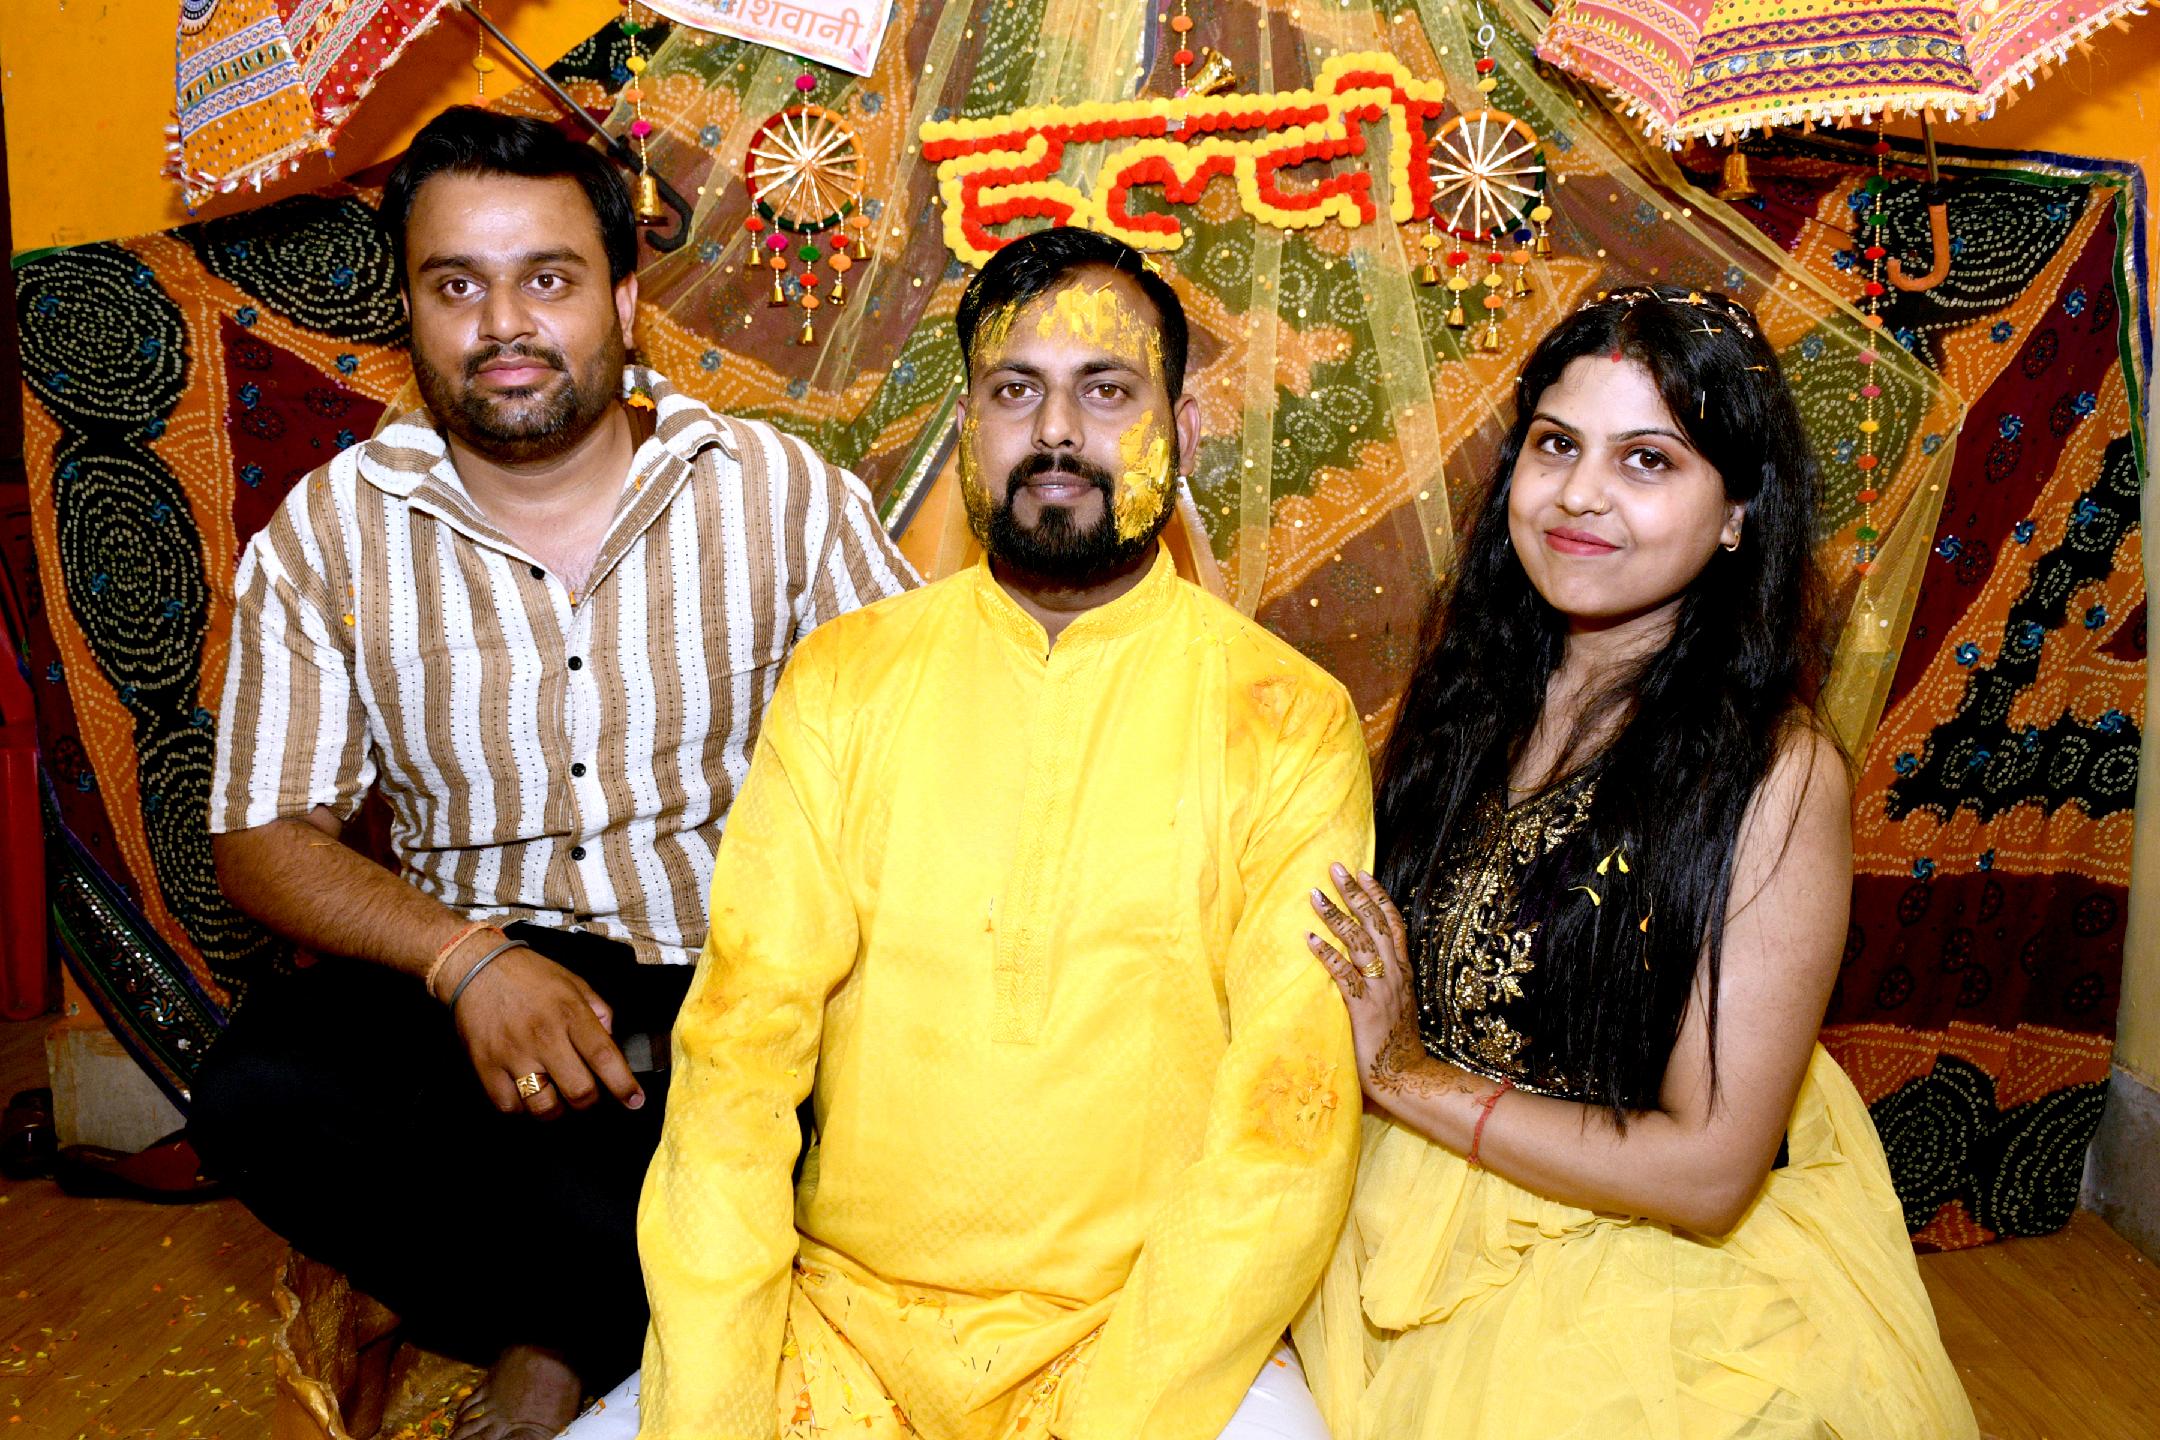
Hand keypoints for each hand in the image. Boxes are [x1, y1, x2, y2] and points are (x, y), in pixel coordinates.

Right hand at [450, 947, 644, 1117]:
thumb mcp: (574, 983)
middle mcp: (543, 1036)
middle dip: (590, 1101)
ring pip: (544, 1106)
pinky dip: (522, 1108)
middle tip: (588, 1095)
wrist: (476, 968)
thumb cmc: (529, 976)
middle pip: (578, 1091)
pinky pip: (509, 1106)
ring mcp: (513, 1054)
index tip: (634, 1101)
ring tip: (557, 1097)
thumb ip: (599, 1012)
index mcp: (570, 1013)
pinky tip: (527, 1094)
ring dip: (557, 1110)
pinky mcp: (486, 1066)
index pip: (604, 1057)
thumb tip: (612, 1042)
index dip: (623, 1085)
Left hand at [1308, 863, 1428, 1108]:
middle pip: (1374, 924)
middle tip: (1335, 868)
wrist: (1406, 1077)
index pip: (1393, 924)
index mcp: (1404, 972)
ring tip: (1315, 894)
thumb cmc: (1397, 1045)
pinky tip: (1310, 938)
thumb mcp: (1396, 1004)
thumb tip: (1366, 965)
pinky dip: (1327, 954)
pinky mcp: (1364, 1008)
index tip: (1363, 872)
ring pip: (1358, 943)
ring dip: (1335, 916)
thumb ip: (1384, 982)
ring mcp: (1380, 990)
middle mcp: (1394, 974)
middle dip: (1354, 894)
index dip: (1378, 896)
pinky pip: (1344, 975)